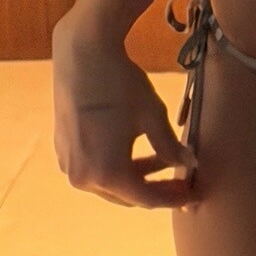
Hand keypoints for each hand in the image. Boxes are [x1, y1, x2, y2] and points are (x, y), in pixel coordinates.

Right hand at [52, 20, 197, 210]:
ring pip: (109, 182)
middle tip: (181, 181)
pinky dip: (117, 164)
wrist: (83, 57)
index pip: (146, 198)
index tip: (192, 195)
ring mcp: (69, 165)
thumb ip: (169, 146)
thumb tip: (187, 162)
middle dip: (155, 189)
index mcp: (107, 174)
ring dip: (137, 175)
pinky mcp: (63, 150)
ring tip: (164, 159)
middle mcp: (83, 178)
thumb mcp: (152, 116)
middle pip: (125, 195)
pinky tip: (136, 148)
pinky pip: (95, 168)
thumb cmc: (121, 86)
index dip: (172, 197)